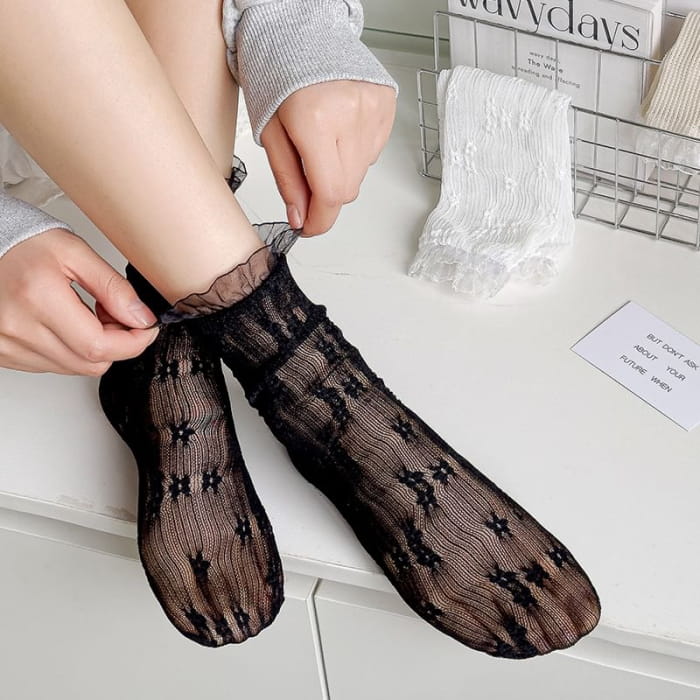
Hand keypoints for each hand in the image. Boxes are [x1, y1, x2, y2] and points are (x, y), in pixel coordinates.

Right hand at [0, 228, 158, 374]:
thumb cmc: (23, 243)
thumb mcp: (76, 253)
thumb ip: (114, 288)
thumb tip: (142, 318)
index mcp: (38, 299)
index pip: (99, 346)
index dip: (133, 342)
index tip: (145, 328)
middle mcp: (18, 329)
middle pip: (90, 363)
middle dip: (116, 343)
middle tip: (113, 314)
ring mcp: (7, 346)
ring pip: (74, 368)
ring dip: (93, 348)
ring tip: (85, 314)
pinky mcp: (4, 354)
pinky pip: (52, 366)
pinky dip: (70, 350)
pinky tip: (65, 325)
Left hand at [261, 80, 395, 235]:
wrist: (300, 31)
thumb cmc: (278, 76)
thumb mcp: (270, 133)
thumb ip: (288, 179)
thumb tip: (301, 217)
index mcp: (316, 120)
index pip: (330, 192)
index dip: (320, 220)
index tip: (310, 228)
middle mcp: (351, 114)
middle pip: (347, 188)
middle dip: (325, 195)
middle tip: (307, 182)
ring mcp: (373, 109)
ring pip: (361, 172)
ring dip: (340, 172)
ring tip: (321, 143)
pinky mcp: (386, 105)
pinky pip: (372, 152)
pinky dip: (354, 152)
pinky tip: (338, 131)